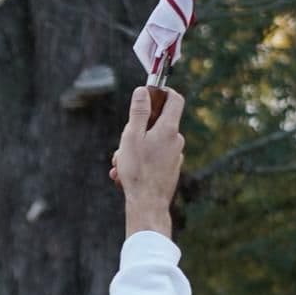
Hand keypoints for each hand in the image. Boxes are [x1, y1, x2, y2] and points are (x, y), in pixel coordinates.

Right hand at [108, 85, 187, 234]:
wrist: (148, 204)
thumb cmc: (138, 170)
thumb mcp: (132, 136)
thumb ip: (139, 111)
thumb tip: (143, 91)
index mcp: (169, 129)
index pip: (175, 99)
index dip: (163, 92)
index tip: (150, 94)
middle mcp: (176, 140)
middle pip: (158, 123)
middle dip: (137, 129)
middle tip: (122, 144)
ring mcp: (175, 156)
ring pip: (152, 143)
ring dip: (134, 149)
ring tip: (119, 165)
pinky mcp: (170, 170)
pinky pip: (154, 158)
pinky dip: (140, 162)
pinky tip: (125, 175)